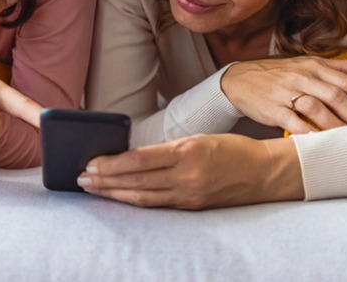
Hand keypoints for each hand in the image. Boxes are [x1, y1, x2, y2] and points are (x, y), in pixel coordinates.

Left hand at [78, 134, 303, 209]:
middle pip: (137, 181)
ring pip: (144, 197)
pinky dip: (136, 201)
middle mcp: (188, 176)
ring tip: (93, 190)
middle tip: (81, 179)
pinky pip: (159, 205)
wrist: (265, 174)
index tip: (91, 163)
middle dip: (105, 181)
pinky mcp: (193, 207)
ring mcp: (190, 195)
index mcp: (188, 152)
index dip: (112, 164)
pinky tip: (121, 198)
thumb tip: (132, 156)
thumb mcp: (199, 139)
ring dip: (115, 194)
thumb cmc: (232, 150)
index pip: (140, 159)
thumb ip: (168, 150)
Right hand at [220, 57, 346, 134]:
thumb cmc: (280, 74)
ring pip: (316, 108)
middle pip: (336, 96)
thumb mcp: (309, 65)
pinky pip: (292, 120)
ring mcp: (287, 92)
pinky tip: (319, 142)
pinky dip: (306, 131)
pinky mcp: (272, 108)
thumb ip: (341, 68)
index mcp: (315, 66)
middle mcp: (303, 77)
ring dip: (337, 126)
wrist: (239, 79)